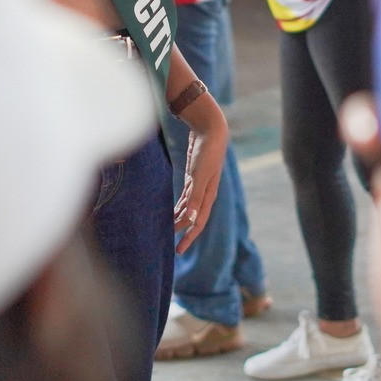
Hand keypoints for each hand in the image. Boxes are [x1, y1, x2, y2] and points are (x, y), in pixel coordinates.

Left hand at [173, 90, 228, 251]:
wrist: (210, 130)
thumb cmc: (206, 153)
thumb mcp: (198, 176)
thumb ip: (194, 198)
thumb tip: (189, 221)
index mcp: (208, 196)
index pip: (197, 223)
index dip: (189, 237)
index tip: (179, 250)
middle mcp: (205, 193)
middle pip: (194, 218)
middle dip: (184, 232)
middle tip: (174, 246)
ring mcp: (199, 185)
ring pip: (189, 208)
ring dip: (181, 219)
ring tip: (170, 230)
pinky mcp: (193, 176)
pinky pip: (186, 197)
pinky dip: (180, 206)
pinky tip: (174, 210)